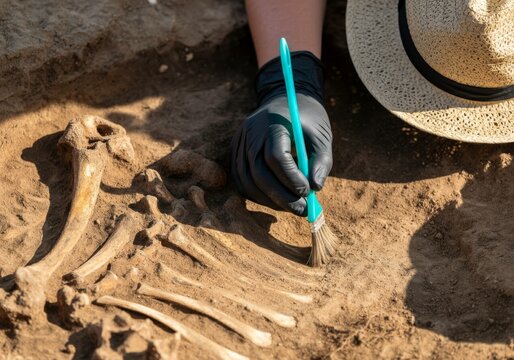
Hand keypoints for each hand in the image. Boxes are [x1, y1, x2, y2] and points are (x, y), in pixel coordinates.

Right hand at [231, 52, 332, 215]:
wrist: (284, 100)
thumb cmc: (307, 118)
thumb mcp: (321, 135)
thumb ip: (321, 161)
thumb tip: (316, 188)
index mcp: (273, 123)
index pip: (276, 156)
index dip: (291, 179)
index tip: (308, 192)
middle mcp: (251, 133)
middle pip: (258, 172)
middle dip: (281, 196)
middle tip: (302, 210)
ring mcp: (240, 142)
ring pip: (246, 180)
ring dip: (268, 199)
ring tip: (291, 206)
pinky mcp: (236, 152)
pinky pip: (241, 179)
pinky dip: (256, 194)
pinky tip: (275, 200)